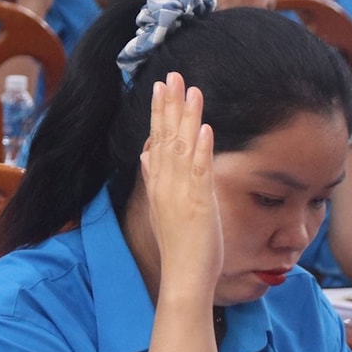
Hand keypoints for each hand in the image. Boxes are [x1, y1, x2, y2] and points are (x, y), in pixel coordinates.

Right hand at [140, 73, 220, 298]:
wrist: (181, 275)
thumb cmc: (179, 248)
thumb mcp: (162, 209)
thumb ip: (154, 180)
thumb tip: (146, 157)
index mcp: (158, 184)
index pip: (156, 141)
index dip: (158, 114)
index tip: (160, 89)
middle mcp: (165, 184)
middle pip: (164, 137)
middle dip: (168, 105)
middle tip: (171, 76)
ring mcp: (180, 192)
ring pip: (181, 147)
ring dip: (185, 117)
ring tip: (190, 89)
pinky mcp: (197, 202)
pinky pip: (199, 170)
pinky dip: (201, 148)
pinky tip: (204, 127)